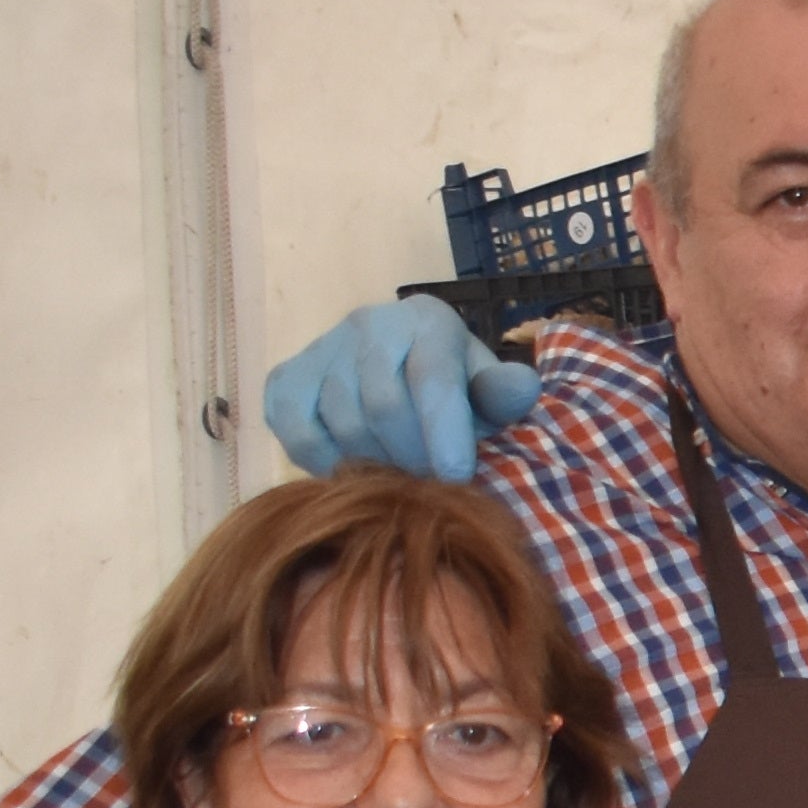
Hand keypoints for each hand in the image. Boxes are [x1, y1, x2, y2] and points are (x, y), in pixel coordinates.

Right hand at [261, 297, 537, 481]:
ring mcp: (321, 349)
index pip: (432, 378)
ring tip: (399, 478)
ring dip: (375, 465)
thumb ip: (503, 393)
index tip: (455, 477)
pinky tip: (354, 470)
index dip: (444, 432)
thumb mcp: (487, 390)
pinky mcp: (285, 378)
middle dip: (413, 457)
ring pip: (344, 423)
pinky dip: (326, 462)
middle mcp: (369, 324)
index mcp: (428, 321)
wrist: (398, 370)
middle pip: (383, 407)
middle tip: (430, 485)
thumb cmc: (456, 391)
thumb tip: (521, 388)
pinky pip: (298, 432)